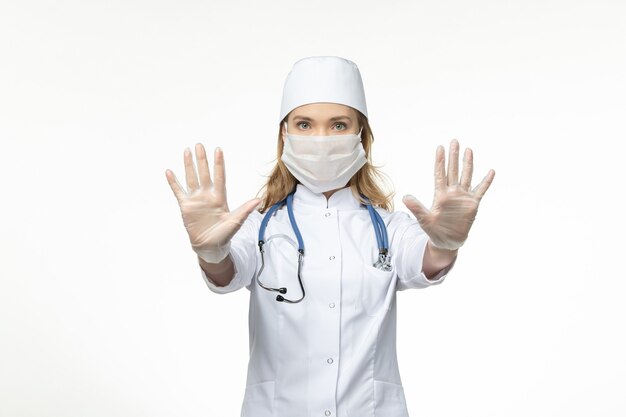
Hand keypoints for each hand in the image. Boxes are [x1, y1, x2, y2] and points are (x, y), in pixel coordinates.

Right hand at [165, 144, 259, 262]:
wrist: (210, 247)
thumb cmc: (224, 235)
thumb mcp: (235, 222)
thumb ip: (245, 210)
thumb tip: (258, 200)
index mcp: (220, 198)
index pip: (219, 177)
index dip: (218, 164)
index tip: (218, 150)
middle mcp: (207, 195)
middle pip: (204, 174)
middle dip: (202, 160)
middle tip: (199, 145)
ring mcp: (196, 200)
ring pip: (191, 178)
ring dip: (189, 166)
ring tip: (187, 151)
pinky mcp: (186, 207)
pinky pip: (178, 192)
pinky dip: (173, 182)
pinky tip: (169, 172)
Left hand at [402, 139, 494, 250]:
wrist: (447, 241)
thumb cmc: (434, 231)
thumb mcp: (424, 219)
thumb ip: (416, 208)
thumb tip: (405, 197)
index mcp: (440, 195)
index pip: (440, 174)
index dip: (440, 161)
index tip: (440, 148)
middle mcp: (452, 193)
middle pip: (453, 171)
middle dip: (453, 156)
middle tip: (454, 141)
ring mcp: (463, 197)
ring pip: (466, 176)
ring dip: (467, 164)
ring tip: (468, 150)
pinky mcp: (473, 204)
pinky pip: (480, 190)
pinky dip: (486, 182)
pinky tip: (491, 171)